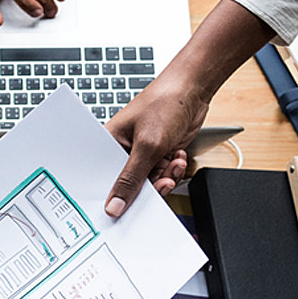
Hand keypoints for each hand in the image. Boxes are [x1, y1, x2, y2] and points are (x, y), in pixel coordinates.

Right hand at [103, 71, 207, 216]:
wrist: (192, 89)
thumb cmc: (163, 104)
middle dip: (149, 185)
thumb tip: (114, 206)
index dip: (114, 197)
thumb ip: (131, 179)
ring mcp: (143, 153)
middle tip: (160, 181)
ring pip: (150, 183)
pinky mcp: (159, 154)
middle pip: (129, 186)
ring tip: (172, 161)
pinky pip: (163, 175)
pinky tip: (177, 155)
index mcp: (109, 144)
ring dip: (166, 176)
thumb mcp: (147, 146)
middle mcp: (123, 151)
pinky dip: (173, 170)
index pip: (105, 180)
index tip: (125, 209)